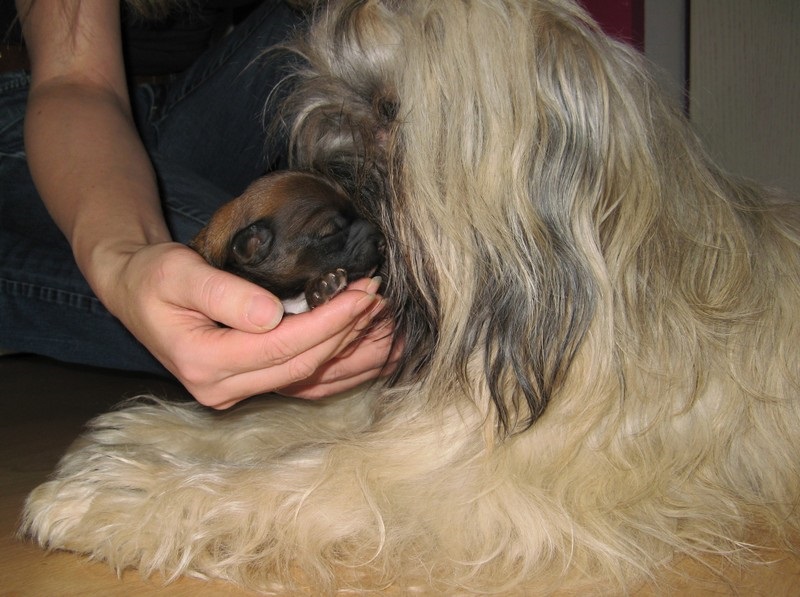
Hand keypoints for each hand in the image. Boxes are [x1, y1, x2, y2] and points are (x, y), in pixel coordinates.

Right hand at [95, 241, 391, 407]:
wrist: (135, 294)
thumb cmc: (154, 278)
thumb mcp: (177, 273)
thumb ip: (220, 293)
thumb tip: (271, 314)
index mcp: (203, 363)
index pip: (280, 346)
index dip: (327, 322)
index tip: (361, 293)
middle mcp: (221, 388)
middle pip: (299, 364)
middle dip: (344, 331)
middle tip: (376, 295)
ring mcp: (235, 392)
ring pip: (304, 377)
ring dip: (346, 349)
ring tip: (378, 317)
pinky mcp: (247, 385)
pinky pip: (299, 379)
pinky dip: (334, 362)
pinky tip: (360, 343)